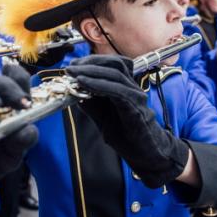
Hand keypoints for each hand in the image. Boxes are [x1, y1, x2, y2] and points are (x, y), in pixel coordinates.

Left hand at [65, 55, 189, 187]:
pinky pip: (118, 90)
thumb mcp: (102, 117)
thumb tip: (73, 91)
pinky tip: (85, 84)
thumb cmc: (127, 136)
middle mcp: (133, 88)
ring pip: (116, 73)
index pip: (111, 65)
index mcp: (125, 87)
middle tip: (70, 68)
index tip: (72, 66)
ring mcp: (136, 96)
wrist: (145, 155)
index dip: (90, 62)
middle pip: (114, 64)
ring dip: (92, 71)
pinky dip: (99, 85)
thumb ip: (91, 103)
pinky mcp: (136, 107)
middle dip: (89, 63)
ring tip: (75, 74)